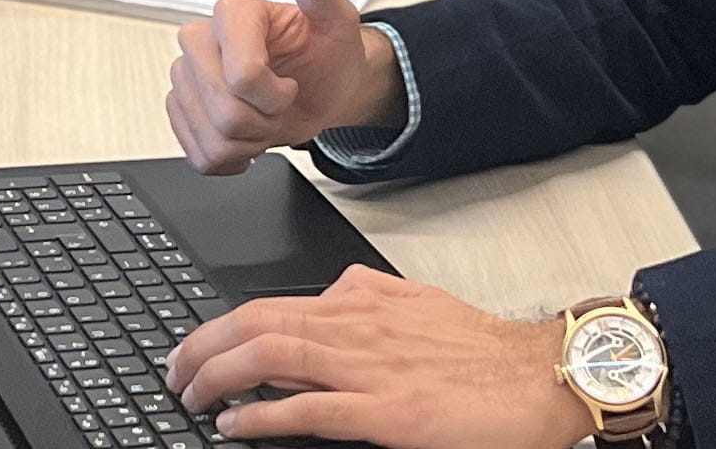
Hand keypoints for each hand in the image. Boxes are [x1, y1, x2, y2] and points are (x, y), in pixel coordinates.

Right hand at [166, 0, 401, 174]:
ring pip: (213, 138)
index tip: (290, 85)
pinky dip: (233, 157)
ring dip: (252, 140)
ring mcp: (185, 78)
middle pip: (224, 111)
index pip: (242, 75)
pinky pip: (199, 155)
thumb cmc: (328, 54)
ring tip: (265, 117)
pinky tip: (247, 135)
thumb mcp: (337, 21)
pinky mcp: (181, 111)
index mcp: (233, 13)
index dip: (274, 95)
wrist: (324, 90)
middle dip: (265, 120)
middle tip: (280, 104)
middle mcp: (200, 42)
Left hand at [169, 265, 586, 448]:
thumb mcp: (419, 303)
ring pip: (271, 354)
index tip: (195, 347)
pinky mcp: (385, 412)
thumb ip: (371, 296)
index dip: (221, 326)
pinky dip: (261, 414)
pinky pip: (307, 408)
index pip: (271, 303)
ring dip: (217, 376)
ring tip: (190, 397)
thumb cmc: (486, 351)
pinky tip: (234, 425)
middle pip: (256, 322)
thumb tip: (337, 290)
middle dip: (202, 347)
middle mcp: (356, 326)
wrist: (541, 375)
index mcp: (361, 301)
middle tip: (175, 374)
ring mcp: (368, 368)